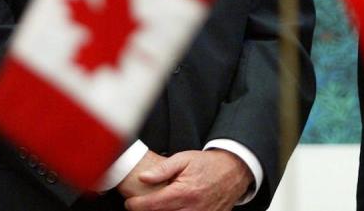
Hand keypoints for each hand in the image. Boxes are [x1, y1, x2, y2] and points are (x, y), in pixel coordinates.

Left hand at [124, 149, 253, 210]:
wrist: (234, 170)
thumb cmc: (208, 164)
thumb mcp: (184, 159)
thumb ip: (163, 169)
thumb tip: (143, 178)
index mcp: (184, 192)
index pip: (153, 205)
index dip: (136, 206)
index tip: (130, 203)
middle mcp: (192, 208)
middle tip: (143, 205)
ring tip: (158, 206)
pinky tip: (175, 208)